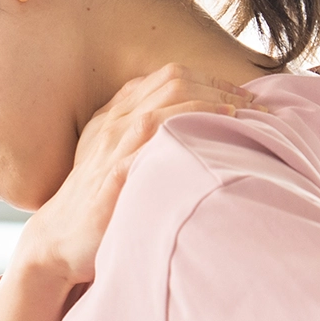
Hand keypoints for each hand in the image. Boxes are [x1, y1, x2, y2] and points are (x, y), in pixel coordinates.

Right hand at [0, 65, 255, 320]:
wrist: (56, 243)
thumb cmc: (95, 206)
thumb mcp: (115, 159)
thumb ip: (145, 139)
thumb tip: (201, 132)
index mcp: (114, 112)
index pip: (171, 76)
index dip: (215, 80)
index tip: (249, 97)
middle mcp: (114, 121)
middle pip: (176, 81)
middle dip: (224, 88)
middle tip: (263, 109)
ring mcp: (113, 146)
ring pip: (169, 104)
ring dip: (216, 105)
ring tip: (253, 119)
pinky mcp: (115, 175)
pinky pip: (156, 143)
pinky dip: (189, 133)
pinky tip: (216, 138)